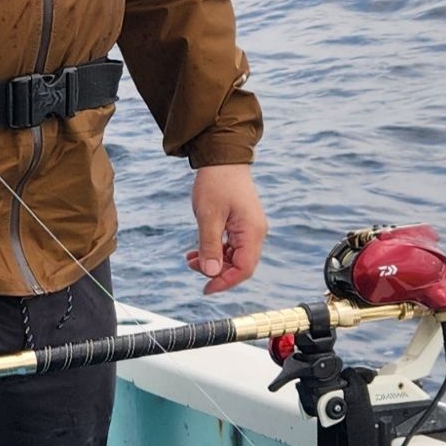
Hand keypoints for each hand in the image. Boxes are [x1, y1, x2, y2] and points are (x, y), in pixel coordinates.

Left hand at [185, 163, 267, 294]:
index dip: (225, 282)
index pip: (244, 269)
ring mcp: (249, 227)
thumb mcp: (208, 215)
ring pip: (235, 255)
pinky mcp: (241, 222)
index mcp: (252, 232)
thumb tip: (211, 273)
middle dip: (217, 271)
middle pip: (240, 265)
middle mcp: (255, 232)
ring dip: (214, 261)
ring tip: (191, 259)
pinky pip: (231, 244)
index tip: (205, 288)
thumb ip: (210, 246)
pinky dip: (216, 249)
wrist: (221, 156)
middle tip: (192, 266)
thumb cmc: (216, 182)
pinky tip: (198, 250)